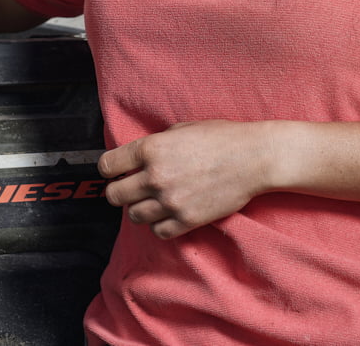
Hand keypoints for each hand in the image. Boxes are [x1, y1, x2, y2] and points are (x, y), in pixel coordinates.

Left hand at [98, 120, 278, 239]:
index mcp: (151, 148)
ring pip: (134, 216)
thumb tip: (136, 156)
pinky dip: (158, 224)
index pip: (107, 166)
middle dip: (119, 191)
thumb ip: (155, 143)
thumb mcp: (182, 128)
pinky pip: (157, 231)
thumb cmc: (220, 137)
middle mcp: (155, 176)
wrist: (252, 158)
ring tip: (153, 199)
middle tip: (130, 187)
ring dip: (140, 207)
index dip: (109, 169)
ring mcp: (170, 201)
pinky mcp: (185, 221)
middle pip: (114, 195)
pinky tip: (167, 212)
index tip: (114, 171)